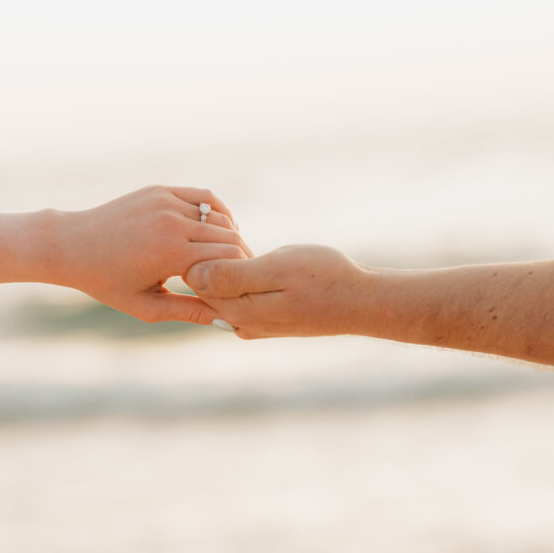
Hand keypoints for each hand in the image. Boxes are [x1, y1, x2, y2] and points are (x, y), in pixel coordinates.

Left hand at [48, 185, 251, 324]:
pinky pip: (205, 197)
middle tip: (243, 277)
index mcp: (169, 253)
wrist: (71, 245)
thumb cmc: (106, 282)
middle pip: (230, 238)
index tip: (240, 292)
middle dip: (241, 259)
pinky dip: (219, 212)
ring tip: (231, 258)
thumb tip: (227, 322)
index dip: (241, 277)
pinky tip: (220, 229)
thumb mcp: (147, 306)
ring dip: (232, 237)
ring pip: (221, 217)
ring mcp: (166, 201)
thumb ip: (189, 312)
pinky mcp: (162, 190)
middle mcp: (171, 222)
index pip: (229, 261)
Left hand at [186, 244, 374, 337]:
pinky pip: (237, 295)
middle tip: (225, 229)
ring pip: (221, 289)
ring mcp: (251, 324)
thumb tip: (192, 275)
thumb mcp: (276, 270)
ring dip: (225, 264)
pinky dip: (238, 273)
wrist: (361, 301)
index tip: (217, 228)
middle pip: (204, 285)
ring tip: (242, 242)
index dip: (200, 248)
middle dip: (208, 256)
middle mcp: (239, 323)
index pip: (195, 278)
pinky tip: (252, 257)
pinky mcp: (264, 319)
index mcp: (238, 311)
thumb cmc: (323, 278)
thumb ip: (233, 276)